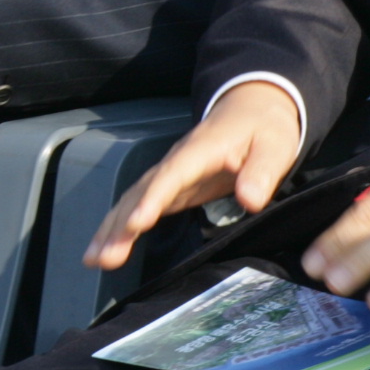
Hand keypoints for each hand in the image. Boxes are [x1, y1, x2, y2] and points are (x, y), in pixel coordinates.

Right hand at [90, 79, 303, 269]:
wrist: (251, 110)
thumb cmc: (263, 128)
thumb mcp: (275, 146)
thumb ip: (262, 171)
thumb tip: (250, 200)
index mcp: (198, 152)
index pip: (170, 177)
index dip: (152, 200)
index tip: (136, 224)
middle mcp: (174, 163)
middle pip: (140, 193)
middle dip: (119, 224)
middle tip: (102, 256)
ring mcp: (170, 175)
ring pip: (132, 201)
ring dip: (111, 229)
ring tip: (94, 259)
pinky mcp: (172, 188)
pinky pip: (139, 206)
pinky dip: (120, 226)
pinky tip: (107, 246)